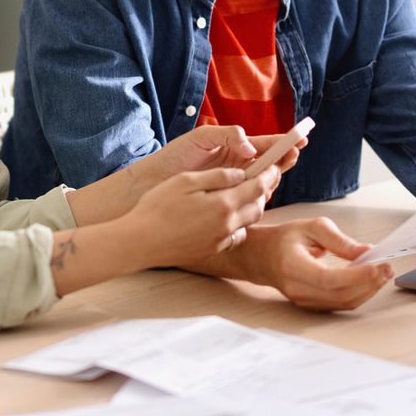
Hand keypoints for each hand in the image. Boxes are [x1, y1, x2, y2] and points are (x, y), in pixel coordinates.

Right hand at [72, 127, 304, 228]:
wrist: (140, 242)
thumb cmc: (158, 207)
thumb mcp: (186, 182)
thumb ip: (217, 176)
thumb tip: (239, 174)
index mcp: (224, 204)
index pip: (257, 186)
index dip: (269, 173)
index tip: (275, 165)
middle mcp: (228, 224)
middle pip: (258, 206)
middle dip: (264, 191)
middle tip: (263, 179)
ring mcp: (221, 239)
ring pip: (249, 222)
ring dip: (252, 207)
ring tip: (245, 196)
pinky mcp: (212, 249)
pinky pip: (236, 235)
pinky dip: (239, 224)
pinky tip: (228, 218)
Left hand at [141, 124, 306, 185]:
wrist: (154, 181)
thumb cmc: (176, 156)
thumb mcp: (201, 138)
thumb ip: (228, 135)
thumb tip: (251, 147)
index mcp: (235, 147)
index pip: (266, 145)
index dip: (284, 142)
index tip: (300, 138)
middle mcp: (239, 166)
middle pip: (271, 164)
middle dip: (284, 159)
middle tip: (291, 156)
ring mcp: (234, 184)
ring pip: (264, 182)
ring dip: (274, 177)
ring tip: (276, 171)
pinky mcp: (228, 201)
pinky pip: (250, 199)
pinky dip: (259, 195)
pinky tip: (261, 192)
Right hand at [205, 218, 393, 311]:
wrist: (262, 257)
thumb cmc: (286, 239)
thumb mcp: (311, 227)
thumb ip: (340, 241)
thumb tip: (367, 252)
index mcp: (292, 265)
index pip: (327, 278)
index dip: (356, 276)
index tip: (377, 265)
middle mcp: (297, 288)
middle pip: (340, 294)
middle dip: (369, 282)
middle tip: (388, 267)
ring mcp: (304, 301)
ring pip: (344, 302)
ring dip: (368, 289)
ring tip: (383, 273)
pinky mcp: (313, 306)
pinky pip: (341, 304)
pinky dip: (360, 293)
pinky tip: (369, 280)